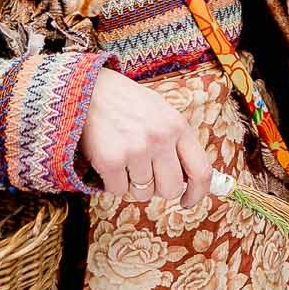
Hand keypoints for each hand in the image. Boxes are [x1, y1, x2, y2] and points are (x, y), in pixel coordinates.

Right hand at [78, 68, 212, 209]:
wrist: (87, 87)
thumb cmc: (125, 102)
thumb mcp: (160, 112)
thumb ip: (176, 141)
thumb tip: (188, 180)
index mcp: (178, 126)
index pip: (201, 171)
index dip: (197, 194)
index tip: (188, 202)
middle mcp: (161, 138)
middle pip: (171, 189)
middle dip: (158, 189)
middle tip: (145, 175)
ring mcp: (136, 150)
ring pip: (143, 193)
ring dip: (132, 184)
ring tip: (123, 160)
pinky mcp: (111, 160)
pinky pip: (117, 191)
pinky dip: (111, 182)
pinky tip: (107, 161)